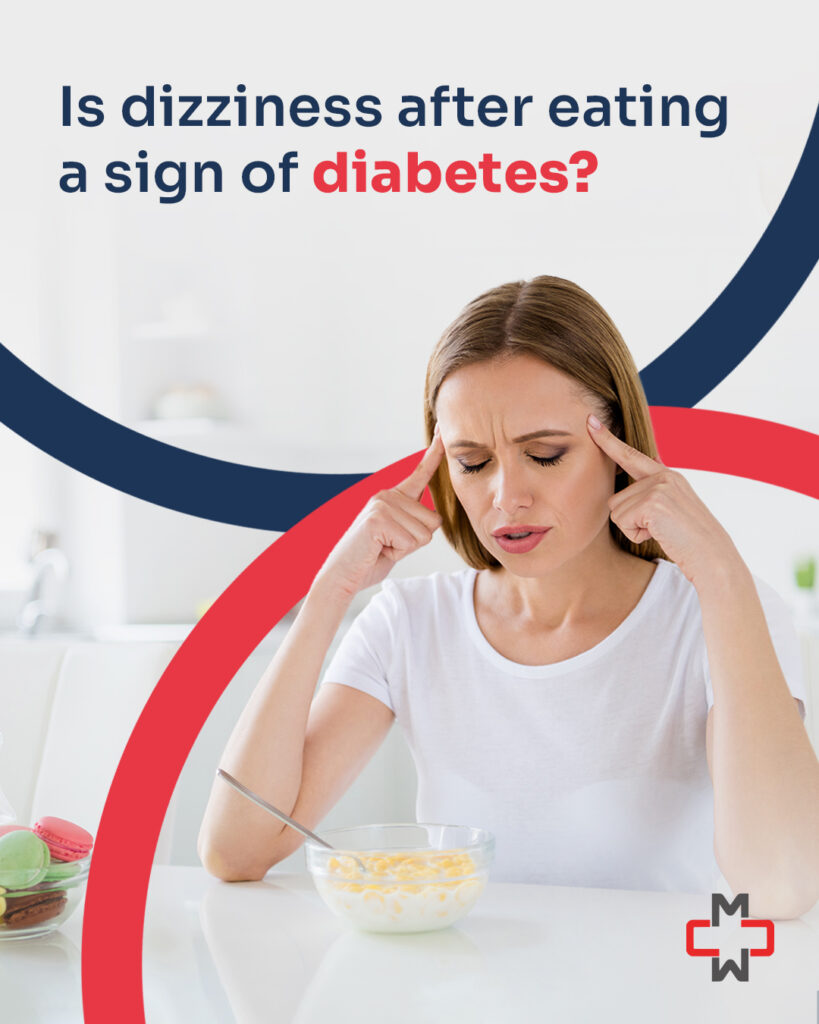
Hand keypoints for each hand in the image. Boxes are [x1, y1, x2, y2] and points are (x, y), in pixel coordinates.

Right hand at [314, 431, 444, 599]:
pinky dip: (398, 552)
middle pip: (433, 520)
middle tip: (388, 544)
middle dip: (416, 541)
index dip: (434, 453)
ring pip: (424, 533)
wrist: (341, 575)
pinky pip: (410, 540)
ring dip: (406, 548)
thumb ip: (415, 524)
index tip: (442, 430)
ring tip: (382, 547)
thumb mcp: (399, 537)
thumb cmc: (371, 559)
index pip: (420, 473)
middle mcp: (387, 495)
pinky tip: (379, 549)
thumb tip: (435, 518)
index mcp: (393, 497)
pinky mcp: (378, 518)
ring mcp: (382, 504)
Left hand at [587, 415, 742, 588]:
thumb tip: (642, 470)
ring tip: (661, 531)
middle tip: (660, 528)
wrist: (713, 557)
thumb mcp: (673, 508)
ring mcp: (659, 486)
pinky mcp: (653, 502)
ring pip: (616, 510)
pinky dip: (636, 534)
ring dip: (633, 528)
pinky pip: (622, 520)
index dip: (608, 440)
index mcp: (667, 475)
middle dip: (630, 520)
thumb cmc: (690, 540)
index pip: (631, 455)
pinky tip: (659, 534)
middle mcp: (663, 476)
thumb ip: (654, 491)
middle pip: (616, 498)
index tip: (590, 422)